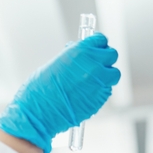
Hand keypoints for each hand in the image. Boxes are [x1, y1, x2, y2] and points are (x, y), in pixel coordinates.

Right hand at [0, 34, 119, 152]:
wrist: (38, 112)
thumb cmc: (40, 89)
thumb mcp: (56, 63)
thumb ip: (73, 57)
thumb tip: (82, 55)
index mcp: (80, 51)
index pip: (101, 40)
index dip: (98, 45)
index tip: (96, 48)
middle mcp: (93, 65)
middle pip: (112, 55)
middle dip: (105, 59)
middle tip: (96, 64)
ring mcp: (99, 83)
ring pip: (114, 74)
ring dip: (106, 76)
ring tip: (92, 81)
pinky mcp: (100, 99)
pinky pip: (107, 90)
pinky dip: (100, 91)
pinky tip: (86, 94)